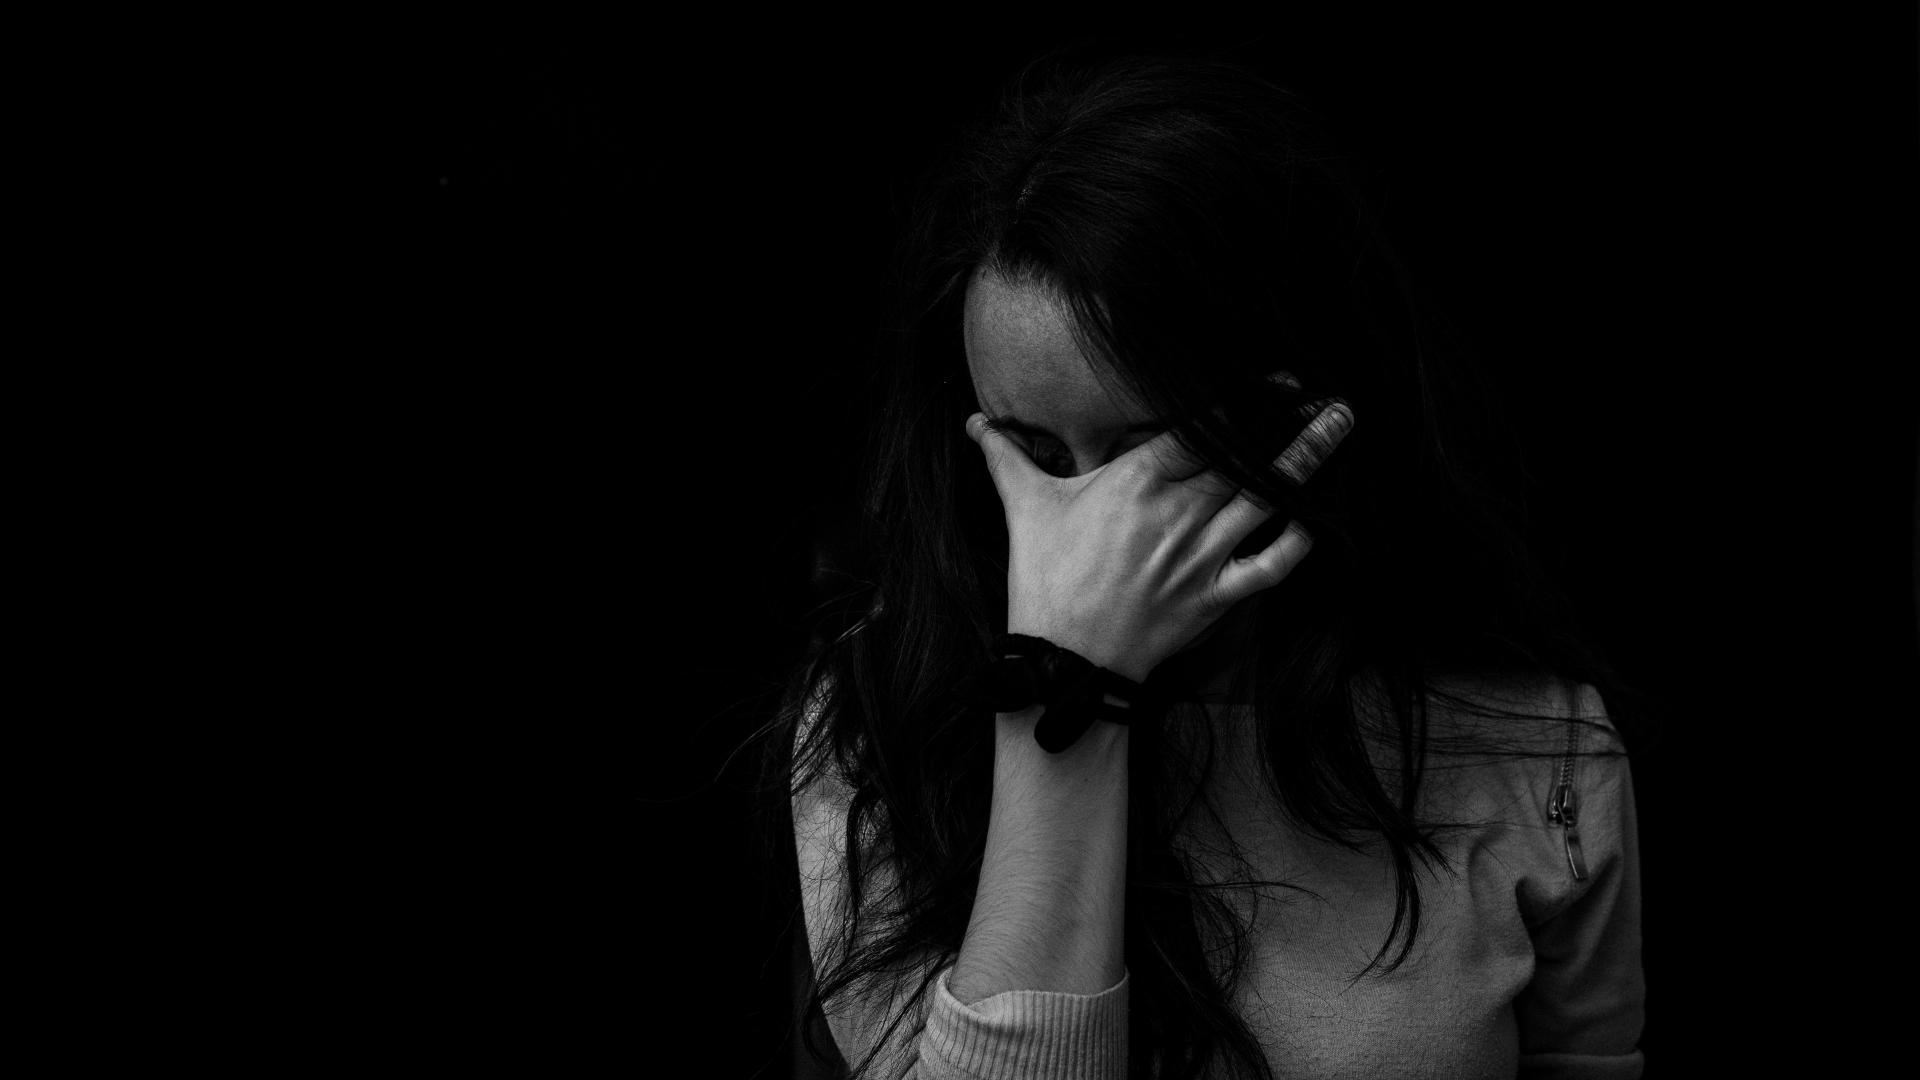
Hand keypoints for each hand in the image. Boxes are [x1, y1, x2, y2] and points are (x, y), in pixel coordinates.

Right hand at [966, 403, 1353, 682]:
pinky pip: (1268, 567)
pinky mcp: (1214, 598)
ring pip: (1267, 500)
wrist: (1063, 660)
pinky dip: (1297, 543)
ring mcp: (1200, 557)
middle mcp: (1176, 515)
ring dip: (1308, 461)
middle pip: (1245, 457)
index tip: (1276, 378)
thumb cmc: (1043, 578)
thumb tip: (975, 421)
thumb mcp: (1024, 509)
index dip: (1242, 400)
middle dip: (1289, 422)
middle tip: (1327, 394)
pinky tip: (1317, 519)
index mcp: (1135, 483)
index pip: (1200, 428)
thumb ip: (1006, 457)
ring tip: (1339, 425)